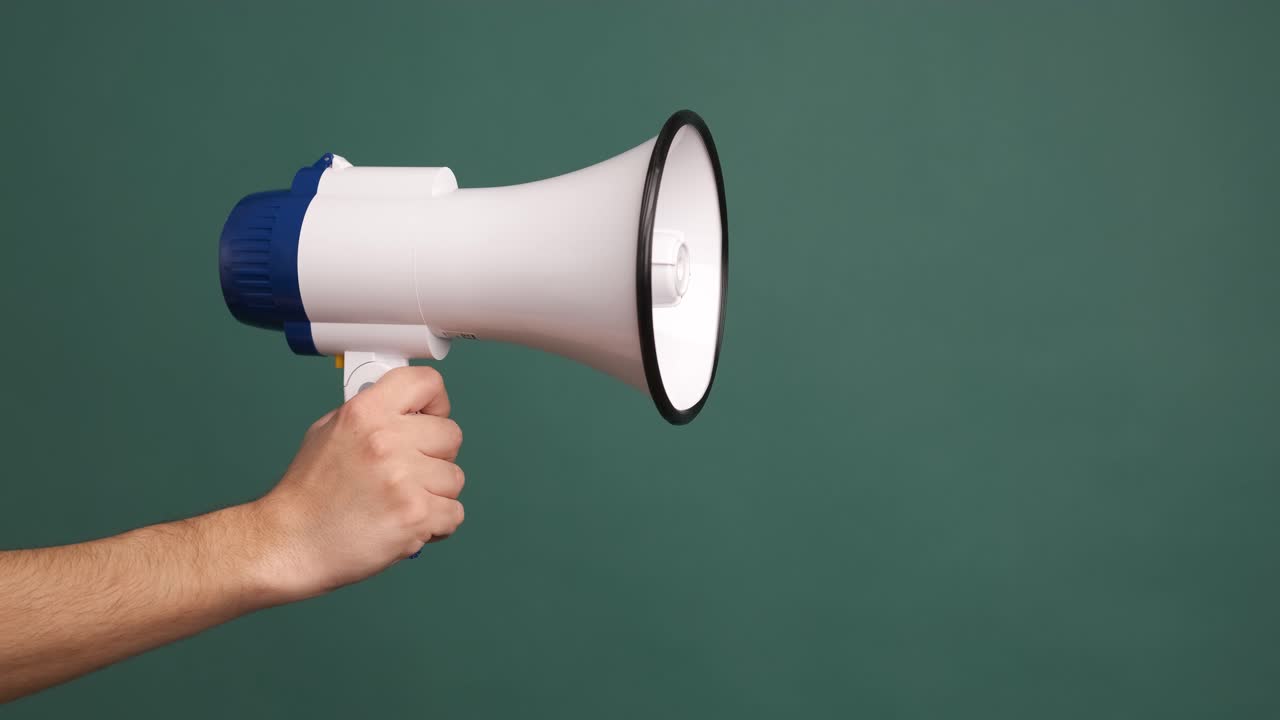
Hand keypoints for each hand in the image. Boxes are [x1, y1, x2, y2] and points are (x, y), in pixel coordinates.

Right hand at [249, 366, 465, 603]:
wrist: (291, 543)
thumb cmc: (309, 494)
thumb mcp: (330, 431)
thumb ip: (372, 414)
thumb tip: (408, 408)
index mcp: (365, 412)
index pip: (427, 382)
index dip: (435, 402)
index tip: (430, 417)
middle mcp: (386, 440)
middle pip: (451, 435)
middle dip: (435, 456)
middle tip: (408, 472)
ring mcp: (403, 478)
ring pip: (455, 477)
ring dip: (435, 494)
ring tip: (400, 502)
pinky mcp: (416, 515)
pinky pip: (454, 513)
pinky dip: (437, 524)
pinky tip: (408, 523)